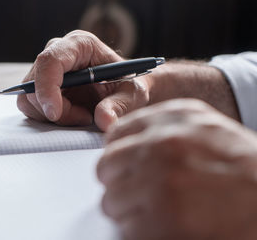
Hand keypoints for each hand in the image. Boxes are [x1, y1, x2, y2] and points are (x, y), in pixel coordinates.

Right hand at [17, 30, 150, 130]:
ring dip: (54, 115)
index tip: (54, 113)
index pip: (50, 60)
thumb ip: (120, 105)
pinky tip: (73, 116)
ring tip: (83, 115)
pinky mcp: (41, 86)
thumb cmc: (128, 85)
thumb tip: (104, 121)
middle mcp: (58, 52)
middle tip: (86, 117)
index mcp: (80, 44)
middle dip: (57, 109)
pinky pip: (32, 106)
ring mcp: (46, 70)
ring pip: (30, 97)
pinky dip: (49, 118)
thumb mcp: (132, 95)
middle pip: (35, 83)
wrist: (124, 90)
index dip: (47, 87)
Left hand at [97, 99, 256, 239]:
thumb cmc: (242, 166)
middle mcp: (162, 144)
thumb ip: (162, 127)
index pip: (116, 134)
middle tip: (132, 193)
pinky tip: (159, 226)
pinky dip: (137, 230)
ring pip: (110, 200)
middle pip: (106, 166)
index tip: (123, 166)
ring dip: (125, 209)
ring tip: (150, 211)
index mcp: (172, 119)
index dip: (117, 154)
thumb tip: (120, 143)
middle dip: (116, 182)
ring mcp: (161, 182)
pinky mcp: (164, 219)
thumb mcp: (204, 127)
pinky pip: (126, 227)